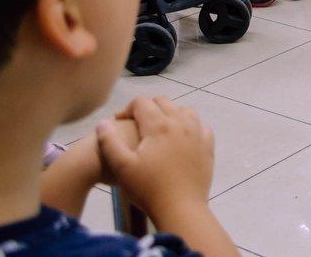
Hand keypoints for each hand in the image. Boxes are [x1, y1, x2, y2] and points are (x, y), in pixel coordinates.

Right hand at [95, 96, 214, 219]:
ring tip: (157, 128)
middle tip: (135, 122)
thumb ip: (109, 141)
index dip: (127, 108)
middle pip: (164, 102)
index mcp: (159, 125)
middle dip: (147, 107)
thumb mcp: (121, 166)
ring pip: (184, 110)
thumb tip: (102, 122)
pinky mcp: (208, 146)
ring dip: (170, 112)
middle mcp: (181, 123)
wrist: (180, 208)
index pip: (142, 103)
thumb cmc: (147, 188)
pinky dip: (189, 125)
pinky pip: (200, 125)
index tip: (119, 121)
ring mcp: (198, 133)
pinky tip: (180, 138)